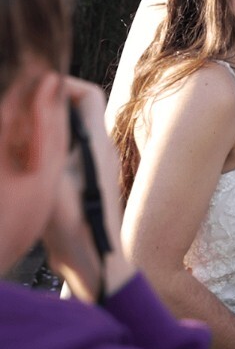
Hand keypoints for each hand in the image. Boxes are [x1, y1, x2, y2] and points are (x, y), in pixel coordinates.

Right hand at [41, 78, 133, 301]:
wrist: (95, 264)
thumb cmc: (76, 227)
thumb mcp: (50, 181)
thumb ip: (45, 141)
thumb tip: (33, 106)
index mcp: (96, 143)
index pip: (88, 94)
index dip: (62, 84)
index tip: (33, 91)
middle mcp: (101, 149)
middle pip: (77, 109)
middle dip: (47, 105)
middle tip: (20, 114)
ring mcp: (95, 165)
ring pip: (70, 130)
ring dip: (45, 128)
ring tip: (20, 138)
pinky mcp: (87, 181)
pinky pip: (68, 151)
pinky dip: (47, 148)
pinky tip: (28, 165)